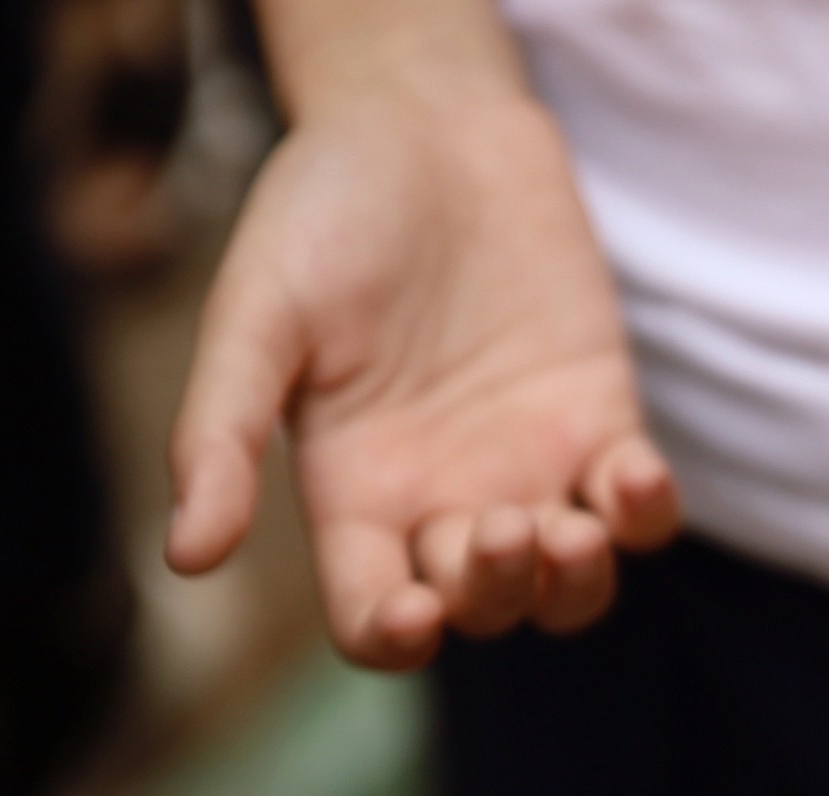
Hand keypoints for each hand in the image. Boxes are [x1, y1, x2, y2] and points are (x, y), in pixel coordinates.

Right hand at [166, 86, 678, 668]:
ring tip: (569, 531)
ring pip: (569, 589)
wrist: (424, 124)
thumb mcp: (257, 317)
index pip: (374, 617)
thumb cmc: (323, 214)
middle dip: (493, 591)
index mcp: (355, 497)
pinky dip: (644, 514)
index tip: (415, 611)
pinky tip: (631, 473)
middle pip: (481, 609)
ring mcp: (531, 470)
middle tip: (497, 526)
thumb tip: (184, 558)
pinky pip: (639, 513)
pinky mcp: (602, 425)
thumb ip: (223, 433)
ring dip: (575, 584)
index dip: (396, 638)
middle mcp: (445, 502)